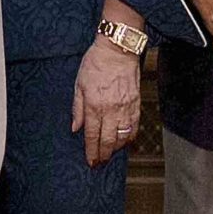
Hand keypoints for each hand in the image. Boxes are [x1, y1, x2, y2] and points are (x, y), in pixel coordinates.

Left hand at [72, 37, 141, 166]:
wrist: (118, 50)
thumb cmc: (95, 64)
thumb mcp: (79, 85)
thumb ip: (77, 108)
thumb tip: (75, 128)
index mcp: (94, 106)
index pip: (92, 136)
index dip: (92, 152)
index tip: (91, 162)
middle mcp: (110, 110)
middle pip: (108, 141)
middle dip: (104, 155)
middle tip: (100, 163)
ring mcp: (125, 107)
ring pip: (123, 137)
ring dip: (117, 149)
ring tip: (111, 153)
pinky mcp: (136, 103)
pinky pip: (134, 126)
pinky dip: (130, 137)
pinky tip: (125, 142)